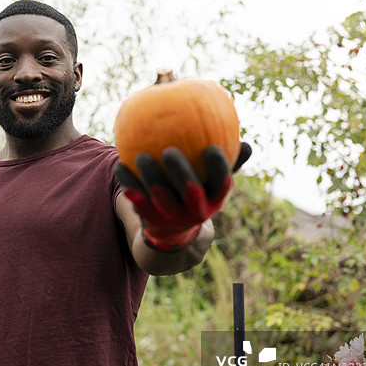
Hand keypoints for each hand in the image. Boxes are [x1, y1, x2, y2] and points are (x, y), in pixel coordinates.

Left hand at [114, 143, 250, 250]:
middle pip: (190, 192)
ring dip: (151, 177)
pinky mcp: (152, 220)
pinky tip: (120, 165)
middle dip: (180, 173)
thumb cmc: (196, 190)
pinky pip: (138, 200)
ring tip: (141, 156)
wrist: (173, 228)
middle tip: (169, 150)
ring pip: (161, 197)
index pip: (221, 182)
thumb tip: (244, 137)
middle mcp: (196, 211)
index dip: (218, 167)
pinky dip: (129, 183)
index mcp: (214, 198)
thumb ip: (227, 159)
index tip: (211, 147)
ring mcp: (173, 218)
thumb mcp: (211, 179)